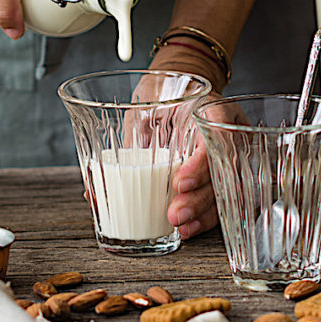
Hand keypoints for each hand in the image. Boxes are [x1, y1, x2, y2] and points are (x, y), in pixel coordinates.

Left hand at [149, 39, 229, 239]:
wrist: (179, 90)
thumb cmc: (164, 95)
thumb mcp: (149, 102)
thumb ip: (131, 132)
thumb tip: (93, 181)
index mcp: (213, 112)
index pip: (215, 139)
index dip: (200, 165)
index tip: (180, 181)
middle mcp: (225, 136)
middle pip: (224, 173)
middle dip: (199, 200)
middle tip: (174, 214)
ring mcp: (227, 157)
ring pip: (225, 191)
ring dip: (203, 214)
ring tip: (180, 228)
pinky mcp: (218, 176)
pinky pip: (220, 199)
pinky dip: (204, 219)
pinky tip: (187, 231)